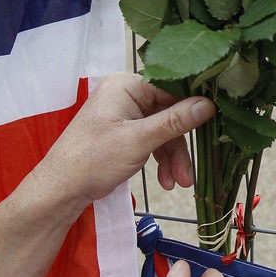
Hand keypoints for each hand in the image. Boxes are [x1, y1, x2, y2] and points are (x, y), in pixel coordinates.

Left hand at [35, 73, 215, 210]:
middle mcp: (127, 93)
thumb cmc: (93, 161)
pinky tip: (166, 181)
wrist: (60, 191)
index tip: (215, 126)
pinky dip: (161, 159)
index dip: (194, 108)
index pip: (172, 88)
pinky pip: (153, 139)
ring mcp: (126, 113)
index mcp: (126, 85)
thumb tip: (210, 104)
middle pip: (170, 113)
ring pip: (164, 130)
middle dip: (180, 145)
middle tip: (190, 172)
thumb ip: (175, 121)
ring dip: (172, 157)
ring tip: (178, 183)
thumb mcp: (138, 141)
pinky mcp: (126, 131)